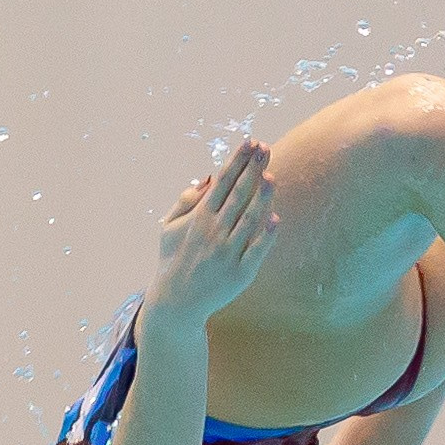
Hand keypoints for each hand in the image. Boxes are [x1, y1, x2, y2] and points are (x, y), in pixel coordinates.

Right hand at [146, 140, 276, 332]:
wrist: (176, 301)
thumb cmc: (173, 259)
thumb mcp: (169, 228)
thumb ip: (186, 202)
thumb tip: (208, 180)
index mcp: (198, 218)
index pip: (222, 183)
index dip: (237, 162)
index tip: (250, 143)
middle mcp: (213, 232)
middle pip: (237, 195)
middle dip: (251, 170)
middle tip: (265, 150)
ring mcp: (227, 253)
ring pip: (248, 221)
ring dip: (261, 198)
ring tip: (272, 177)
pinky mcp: (240, 273)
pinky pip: (255, 252)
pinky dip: (265, 236)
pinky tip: (275, 219)